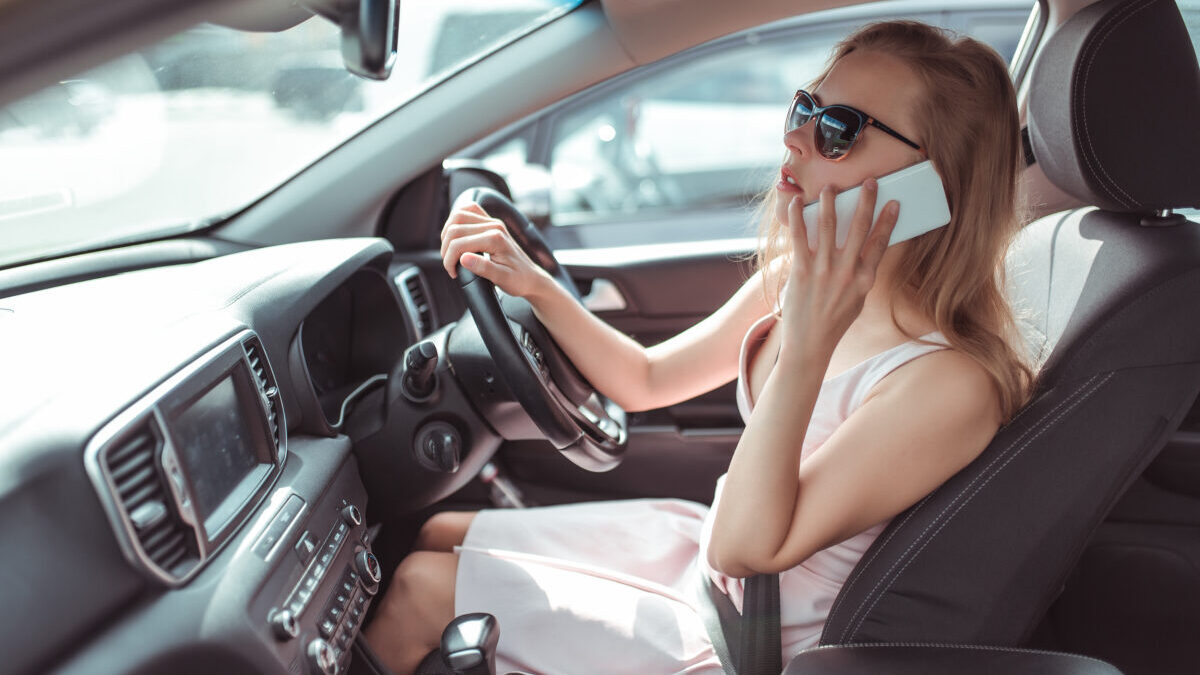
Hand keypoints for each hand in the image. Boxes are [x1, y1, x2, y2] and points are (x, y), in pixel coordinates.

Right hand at [439, 201, 553, 298]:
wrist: (531, 277)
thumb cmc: (518, 280)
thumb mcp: (502, 279)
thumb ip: (483, 268)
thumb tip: (463, 258)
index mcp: (495, 239)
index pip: (459, 243)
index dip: (449, 260)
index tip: (453, 273)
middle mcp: (494, 225)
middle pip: (455, 227)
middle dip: (446, 248)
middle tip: (450, 265)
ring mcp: (492, 222)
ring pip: (458, 215)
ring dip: (448, 233)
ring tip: (450, 252)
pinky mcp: (491, 222)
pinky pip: (469, 211)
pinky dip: (457, 221)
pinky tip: (456, 236)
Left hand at [779, 179, 899, 357]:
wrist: (810, 344)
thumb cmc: (834, 320)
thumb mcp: (857, 298)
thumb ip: (860, 273)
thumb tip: (861, 245)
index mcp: (865, 280)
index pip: (880, 244)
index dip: (888, 221)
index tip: (894, 203)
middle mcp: (847, 273)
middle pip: (859, 229)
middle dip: (865, 202)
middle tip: (868, 182)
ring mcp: (824, 272)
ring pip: (828, 227)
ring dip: (829, 203)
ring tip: (830, 187)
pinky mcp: (801, 272)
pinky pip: (799, 238)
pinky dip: (797, 218)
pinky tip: (796, 204)